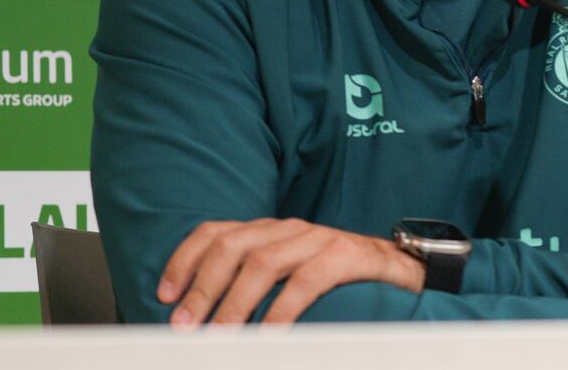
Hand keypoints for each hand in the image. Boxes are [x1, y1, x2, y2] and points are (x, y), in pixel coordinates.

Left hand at [157, 218, 426, 326]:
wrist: (403, 269)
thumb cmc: (339, 281)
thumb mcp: (290, 276)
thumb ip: (255, 286)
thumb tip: (203, 321)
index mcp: (270, 231)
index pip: (215, 232)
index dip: (183, 261)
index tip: (163, 296)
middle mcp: (290, 228)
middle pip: (232, 247)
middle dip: (202, 288)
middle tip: (185, 327)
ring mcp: (319, 239)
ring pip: (263, 262)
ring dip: (234, 304)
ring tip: (221, 337)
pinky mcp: (347, 255)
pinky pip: (306, 281)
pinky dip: (281, 310)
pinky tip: (268, 335)